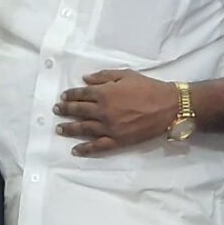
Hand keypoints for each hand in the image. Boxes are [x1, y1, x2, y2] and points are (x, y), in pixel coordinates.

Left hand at [55, 70, 181, 155]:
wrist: (167, 106)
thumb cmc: (147, 87)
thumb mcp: (125, 75)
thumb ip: (103, 77)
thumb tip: (85, 79)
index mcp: (104, 93)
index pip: (81, 94)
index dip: (70, 95)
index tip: (63, 96)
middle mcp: (103, 111)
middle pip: (78, 110)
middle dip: (65, 110)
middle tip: (56, 110)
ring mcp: (109, 128)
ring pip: (83, 129)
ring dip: (69, 129)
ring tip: (59, 129)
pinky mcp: (117, 140)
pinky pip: (97, 146)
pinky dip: (85, 149)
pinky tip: (75, 150)